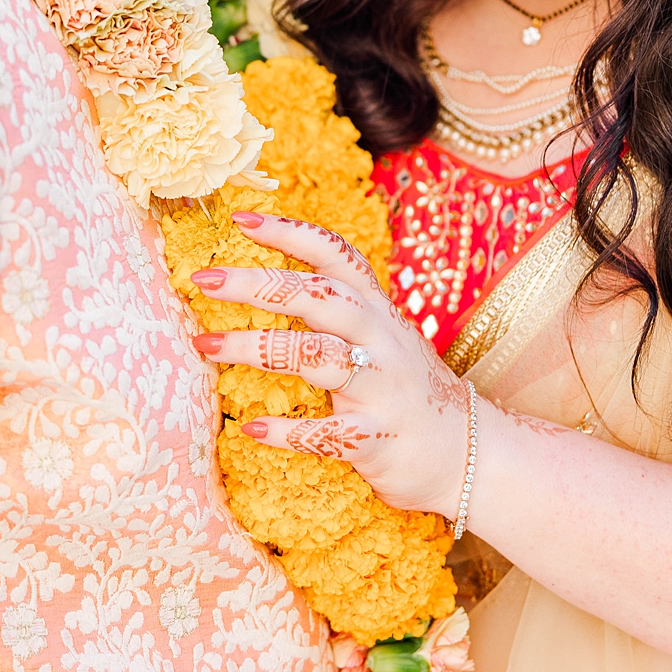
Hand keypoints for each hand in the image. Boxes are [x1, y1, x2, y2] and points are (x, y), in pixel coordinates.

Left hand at [190, 211, 471, 517]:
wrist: (468, 452)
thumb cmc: (406, 391)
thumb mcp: (381, 338)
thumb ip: (338, 312)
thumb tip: (266, 284)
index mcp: (376, 310)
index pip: (335, 255)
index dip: (290, 232)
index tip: (240, 219)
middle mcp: (380, 339)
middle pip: (317, 296)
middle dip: (257, 283)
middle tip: (203, 278)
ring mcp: (381, 387)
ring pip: (315, 355)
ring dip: (255, 348)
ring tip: (205, 344)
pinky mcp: (377, 436)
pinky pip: (325, 432)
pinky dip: (285, 431)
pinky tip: (251, 429)